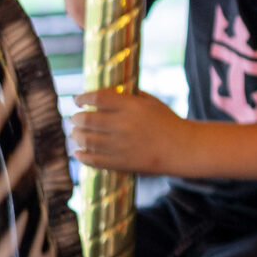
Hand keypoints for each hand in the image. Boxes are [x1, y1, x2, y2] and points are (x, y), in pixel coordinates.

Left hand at [71, 89, 190, 174]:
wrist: (182, 148)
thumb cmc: (167, 122)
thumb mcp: (151, 102)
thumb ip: (129, 97)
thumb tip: (105, 94)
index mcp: (131, 106)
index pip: (98, 98)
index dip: (83, 98)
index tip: (77, 99)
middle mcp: (123, 125)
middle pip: (87, 119)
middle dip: (76, 118)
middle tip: (74, 117)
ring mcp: (121, 145)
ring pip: (87, 139)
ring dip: (77, 135)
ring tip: (75, 133)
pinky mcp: (121, 163)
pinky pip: (93, 160)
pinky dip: (81, 156)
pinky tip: (78, 152)